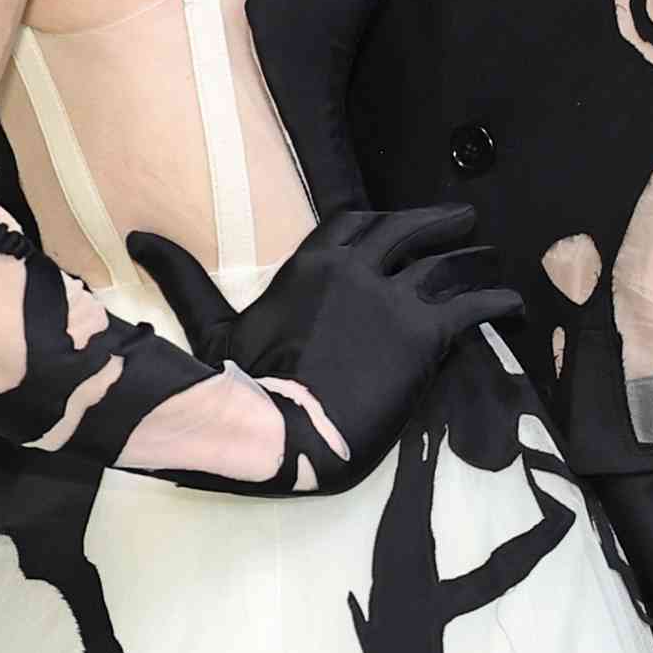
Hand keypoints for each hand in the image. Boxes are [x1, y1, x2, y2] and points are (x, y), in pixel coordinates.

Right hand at [132, 201, 521, 479]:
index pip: (353, 222)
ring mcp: (394, 299)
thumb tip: (136, 237)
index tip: (398, 224)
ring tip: (495, 260)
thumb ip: (185, 278)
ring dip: (476, 260)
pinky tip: (516, 306)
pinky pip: (475, 307)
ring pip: (448, 265)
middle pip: (408, 231)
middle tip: (464, 221)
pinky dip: (500, 303)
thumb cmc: (240, 385)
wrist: (280, 431)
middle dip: (439, 223)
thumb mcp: (209, 326)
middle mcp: (356, 269)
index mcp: (308, 264)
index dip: (380, 220)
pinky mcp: (425, 335)